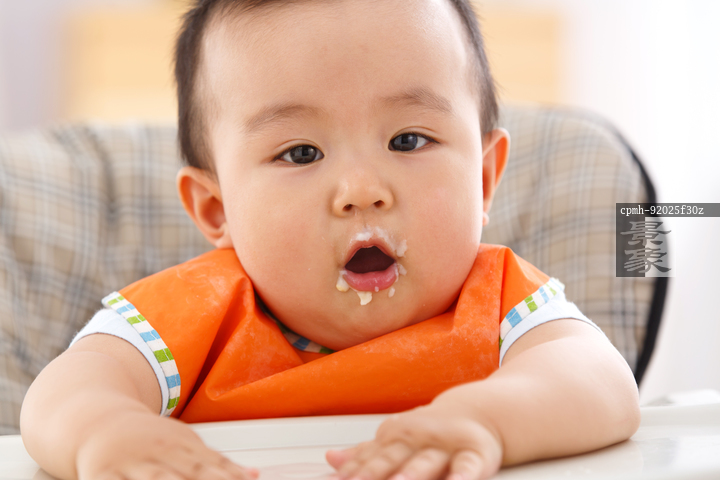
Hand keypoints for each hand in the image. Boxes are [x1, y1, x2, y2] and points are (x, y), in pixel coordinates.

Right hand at [75, 410, 257, 479]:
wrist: (99, 420)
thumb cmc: (151, 440)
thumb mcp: (186, 445)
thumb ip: (219, 465)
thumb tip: (256, 476)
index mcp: (182, 447)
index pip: (211, 466)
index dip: (230, 477)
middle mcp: (160, 454)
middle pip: (189, 474)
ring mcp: (131, 465)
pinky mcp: (101, 476)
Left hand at [326, 401, 502, 479]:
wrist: (478, 412)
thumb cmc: (430, 433)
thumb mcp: (397, 439)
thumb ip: (366, 453)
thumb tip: (330, 459)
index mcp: (396, 437)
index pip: (370, 459)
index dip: (352, 473)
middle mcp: (418, 440)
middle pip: (393, 459)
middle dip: (373, 474)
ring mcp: (445, 446)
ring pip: (427, 462)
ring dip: (412, 474)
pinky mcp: (475, 454)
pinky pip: (468, 466)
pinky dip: (462, 476)